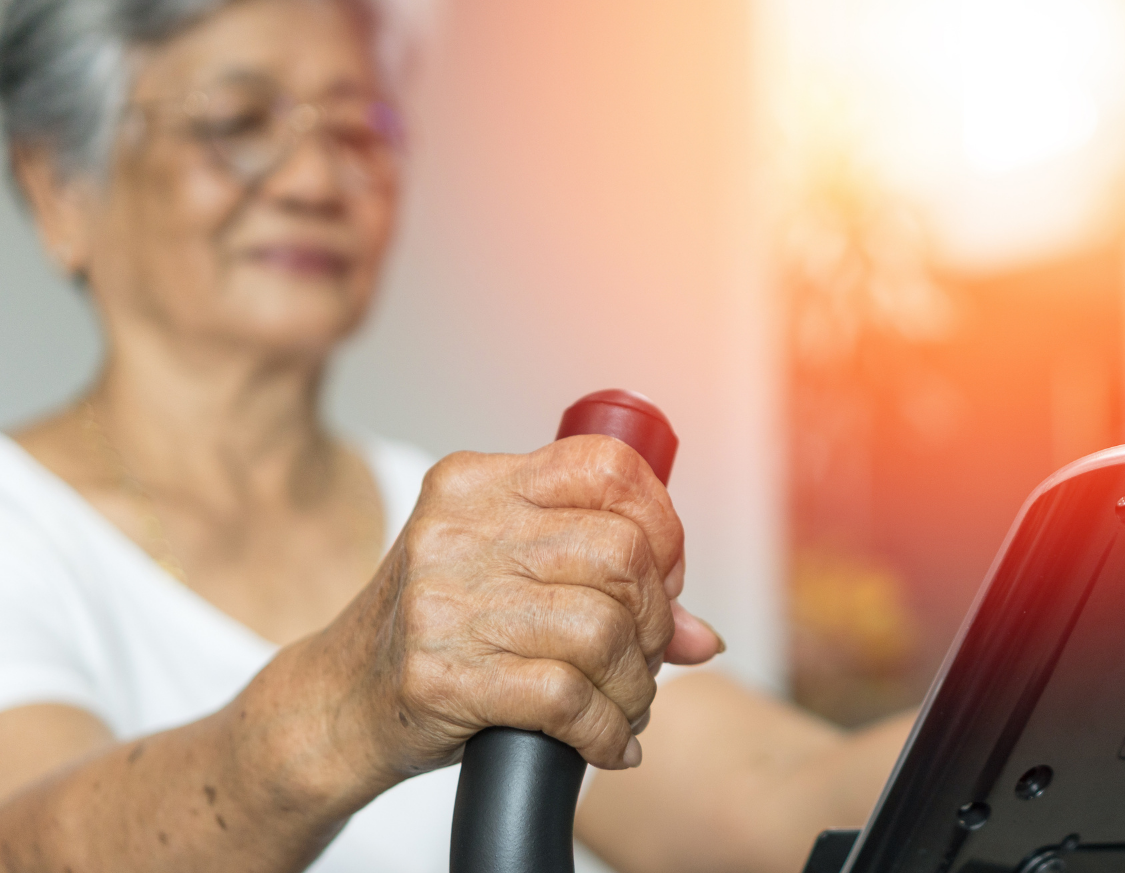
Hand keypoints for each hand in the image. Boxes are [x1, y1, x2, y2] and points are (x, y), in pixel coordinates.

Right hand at [323, 436, 721, 785]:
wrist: (338, 699)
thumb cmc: (436, 628)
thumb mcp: (504, 572)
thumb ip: (601, 580)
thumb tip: (704, 634)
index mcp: (476, 484)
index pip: (605, 466)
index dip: (661, 521)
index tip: (665, 571)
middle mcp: (457, 532)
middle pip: (619, 554)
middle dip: (655, 615)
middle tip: (648, 650)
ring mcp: (445, 604)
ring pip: (603, 630)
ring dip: (636, 684)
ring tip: (627, 703)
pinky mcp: (443, 677)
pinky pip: (568, 699)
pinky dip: (607, 731)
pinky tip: (608, 741)